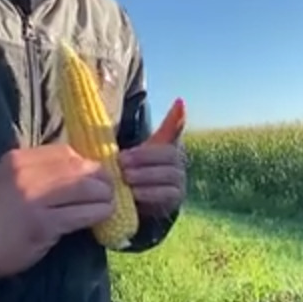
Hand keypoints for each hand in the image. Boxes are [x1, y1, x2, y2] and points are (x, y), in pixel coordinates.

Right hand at [0, 145, 116, 282]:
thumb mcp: (11, 181)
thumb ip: (40, 173)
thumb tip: (82, 172)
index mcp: (19, 159)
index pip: (66, 153)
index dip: (88, 163)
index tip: (98, 174)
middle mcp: (26, 173)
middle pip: (78, 168)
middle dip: (101, 179)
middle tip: (111, 190)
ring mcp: (34, 198)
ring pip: (84, 189)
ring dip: (104, 196)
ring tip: (110, 203)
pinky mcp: (42, 223)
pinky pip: (80, 214)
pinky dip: (97, 213)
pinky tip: (103, 217)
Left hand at [119, 99, 186, 219]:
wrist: (145, 201)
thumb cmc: (143, 168)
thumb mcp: (146, 147)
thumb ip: (159, 128)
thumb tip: (181, 100)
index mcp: (171, 146)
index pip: (174, 132)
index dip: (174, 121)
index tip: (171, 109)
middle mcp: (180, 163)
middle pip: (168, 155)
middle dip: (144, 157)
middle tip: (121, 161)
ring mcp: (180, 181)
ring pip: (167, 175)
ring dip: (144, 175)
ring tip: (125, 176)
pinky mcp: (175, 200)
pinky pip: (165, 194)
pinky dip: (148, 193)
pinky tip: (134, 193)